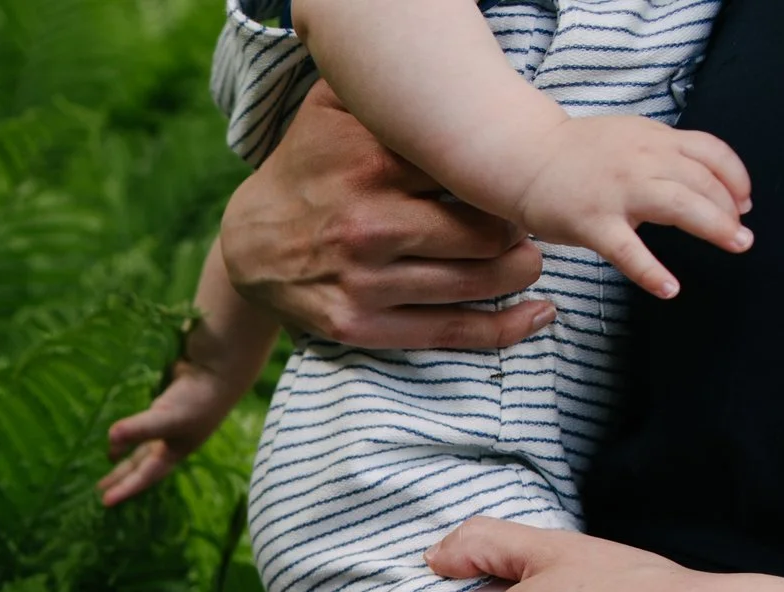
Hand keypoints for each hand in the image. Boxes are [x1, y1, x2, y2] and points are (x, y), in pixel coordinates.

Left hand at [101, 353, 245, 505]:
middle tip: (100, 486)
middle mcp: (171, 437)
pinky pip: (142, 419)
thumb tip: (111, 438)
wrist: (221, 364)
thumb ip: (139, 428)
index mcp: (175, 449)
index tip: (104, 500)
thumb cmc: (199, 398)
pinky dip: (129, 426)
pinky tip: (120, 424)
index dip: (126, 487)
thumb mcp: (168, 419)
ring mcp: (168, 418)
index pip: (146, 474)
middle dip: (123, 474)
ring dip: (125, 450)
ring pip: (141, 441)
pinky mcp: (165, 399)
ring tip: (108, 456)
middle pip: (142, 461)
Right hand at [220, 82, 552, 348]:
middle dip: (522, 230)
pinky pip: (449, 332)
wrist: (247, 244)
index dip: (508, 178)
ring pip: (479, 282)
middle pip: (490, 232)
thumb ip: (386, 87)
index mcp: (373, 164)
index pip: (476, 172)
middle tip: (525, 225)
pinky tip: (536, 314)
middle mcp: (369, 225)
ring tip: (525, 261)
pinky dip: (503, 328)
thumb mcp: (335, 109)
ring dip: (519, 272)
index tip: (514, 180)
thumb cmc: (309, 167)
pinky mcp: (357, 326)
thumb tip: (448, 67)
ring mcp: (363, 281)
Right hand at [512, 116, 750, 298]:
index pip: (711, 152)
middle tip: (744, 236)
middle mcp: (643, 161)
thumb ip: (662, 154)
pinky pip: (629, 251)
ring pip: (681, 206)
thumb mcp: (630, 137)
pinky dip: (652, 273)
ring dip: (715, 227)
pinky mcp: (593, 222)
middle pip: (703, 182)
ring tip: (735, 245)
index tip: (745, 201)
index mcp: (654, 140)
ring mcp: (619, 192)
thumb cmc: (575, 154)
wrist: (524, 156)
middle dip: (732, 209)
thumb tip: (696, 181)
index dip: (736, 177)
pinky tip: (670, 289)